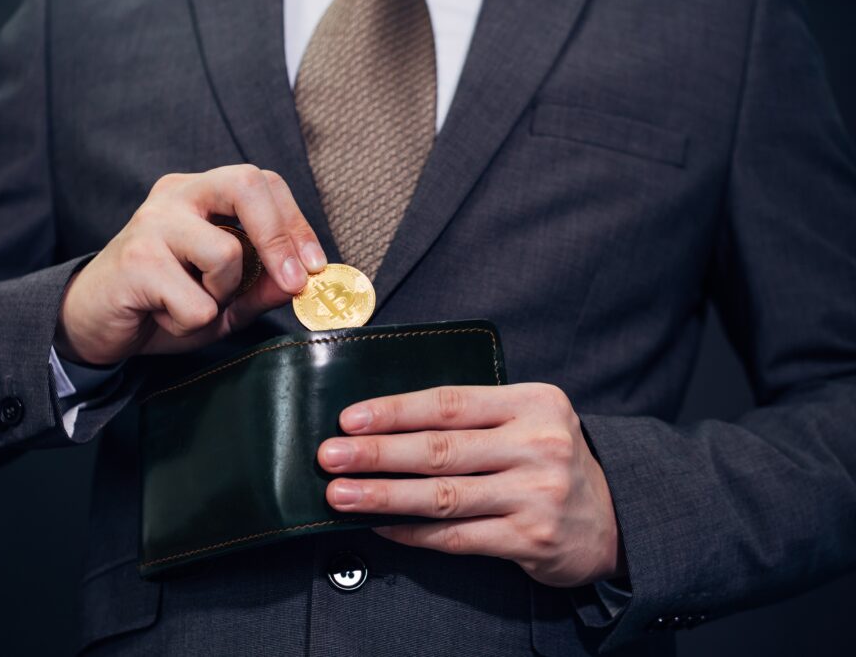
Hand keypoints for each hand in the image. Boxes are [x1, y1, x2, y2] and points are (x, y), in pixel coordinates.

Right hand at [55, 165, 325, 364]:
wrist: (93, 323)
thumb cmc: (163, 303)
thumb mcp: (226, 297)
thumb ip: (264, 284)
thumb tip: (307, 277)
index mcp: (201, 192)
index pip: (263, 183)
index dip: (296, 223)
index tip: (315, 266)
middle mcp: (176, 195)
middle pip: (246, 183)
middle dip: (280, 237)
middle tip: (293, 281)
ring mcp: (152, 223)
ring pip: (226, 254)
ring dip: (223, 296)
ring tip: (194, 303)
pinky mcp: (135, 261)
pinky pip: (196, 302)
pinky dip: (191, 323)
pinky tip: (165, 316)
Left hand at [316, 384, 624, 587]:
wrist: (613, 519)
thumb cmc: (550, 461)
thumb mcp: (528, 420)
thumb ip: (474, 417)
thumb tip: (386, 423)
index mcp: (533, 403)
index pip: (451, 402)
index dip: (395, 410)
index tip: (349, 418)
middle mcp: (539, 445)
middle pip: (441, 448)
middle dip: (377, 453)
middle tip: (329, 455)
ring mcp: (536, 494)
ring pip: (443, 495)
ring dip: (383, 495)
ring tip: (341, 494)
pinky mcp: (530, 539)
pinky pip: (456, 536)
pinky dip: (411, 532)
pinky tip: (379, 526)